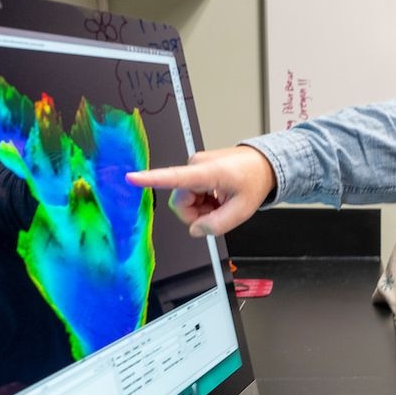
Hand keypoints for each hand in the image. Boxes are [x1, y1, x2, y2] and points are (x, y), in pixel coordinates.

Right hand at [127, 145, 275, 236]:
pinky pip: (190, 193)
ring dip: (201, 207)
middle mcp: (196, 165)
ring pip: (184, 199)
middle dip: (195, 213)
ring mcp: (195, 166)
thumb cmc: (254, 180)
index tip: (132, 177)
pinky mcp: (195, 169)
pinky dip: (203, 201)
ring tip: (221, 203)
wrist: (263, 164)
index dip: (151, 179)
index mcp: (208, 172)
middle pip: (180, 201)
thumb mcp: (242, 209)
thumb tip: (195, 230)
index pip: (174, 177)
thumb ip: (217, 225)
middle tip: (218, 213)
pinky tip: (217, 197)